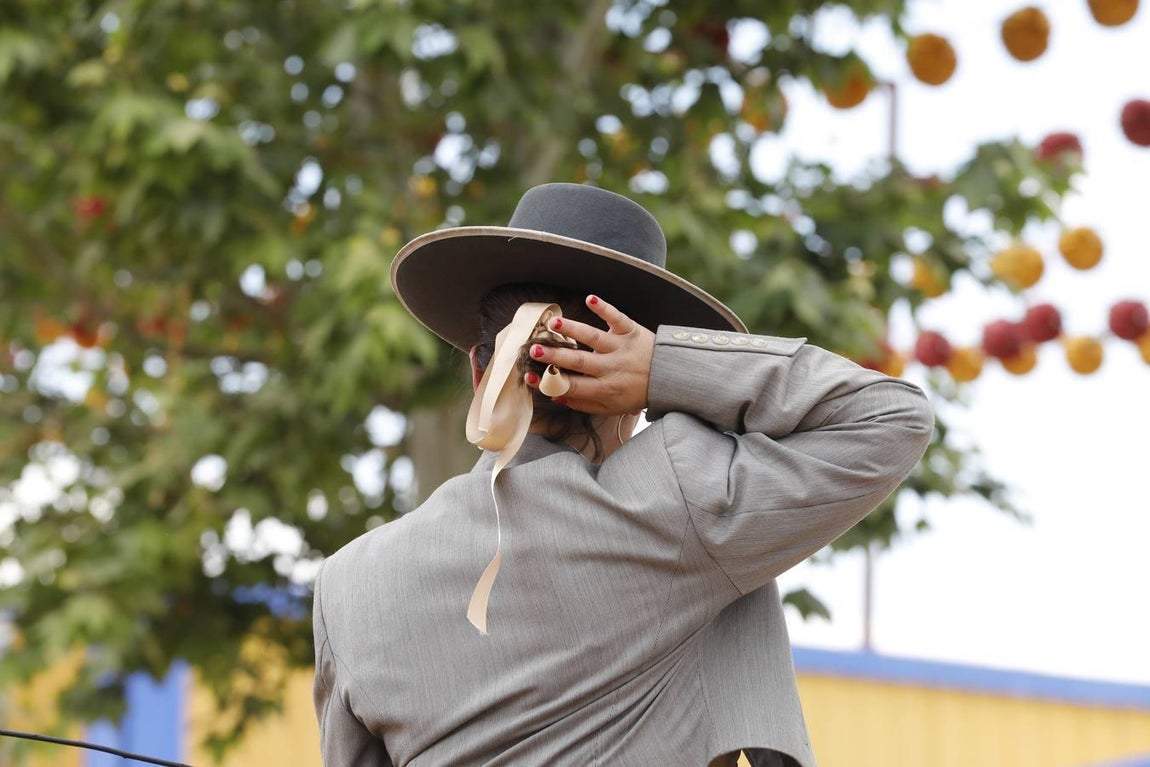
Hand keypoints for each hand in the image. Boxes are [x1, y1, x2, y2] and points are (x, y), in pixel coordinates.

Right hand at [525, 295, 653, 415]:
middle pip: (579, 362)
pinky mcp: (630, 330)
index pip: (572, 385)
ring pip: (593, 337)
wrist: (669, 377)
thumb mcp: (610, 407)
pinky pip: (616, 318)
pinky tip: (590, 298)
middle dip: (555, 356)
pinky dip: (604, 308)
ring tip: (553, 324)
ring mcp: (621, 347)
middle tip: (535, 350)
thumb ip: (583, 404)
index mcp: (604, 389)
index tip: (530, 376)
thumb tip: (555, 395)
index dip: (550, 381)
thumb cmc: (635, 393)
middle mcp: (611, 368)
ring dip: (573, 329)